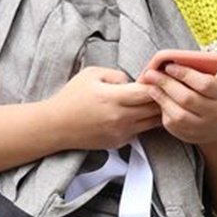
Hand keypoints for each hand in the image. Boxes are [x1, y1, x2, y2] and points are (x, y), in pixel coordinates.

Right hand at [45, 66, 162, 150]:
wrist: (56, 125)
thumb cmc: (71, 97)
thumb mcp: (90, 74)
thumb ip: (117, 75)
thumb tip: (134, 82)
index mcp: (112, 98)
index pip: (149, 92)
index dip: (157, 84)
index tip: (155, 80)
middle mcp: (120, 117)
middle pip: (156, 109)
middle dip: (161, 98)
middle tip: (160, 90)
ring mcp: (121, 132)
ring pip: (154, 122)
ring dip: (155, 112)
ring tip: (150, 102)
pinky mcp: (120, 142)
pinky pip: (141, 131)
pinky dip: (143, 123)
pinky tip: (134, 114)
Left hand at [140, 59, 216, 146]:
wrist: (216, 124)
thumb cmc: (214, 94)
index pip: (205, 84)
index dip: (185, 74)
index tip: (169, 65)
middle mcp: (215, 112)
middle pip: (187, 98)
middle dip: (166, 84)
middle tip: (151, 73)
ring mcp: (201, 125)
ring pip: (179, 113)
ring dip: (161, 97)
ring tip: (150, 85)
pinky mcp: (187, 133)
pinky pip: (172, 121)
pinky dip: (161, 108)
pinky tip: (156, 96)